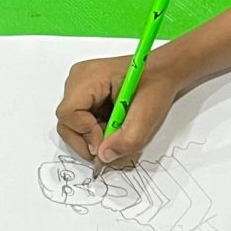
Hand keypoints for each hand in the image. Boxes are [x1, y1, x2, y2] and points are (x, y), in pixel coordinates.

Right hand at [56, 52, 182, 167]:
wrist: (164, 73)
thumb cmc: (157, 85)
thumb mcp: (148, 114)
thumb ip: (127, 139)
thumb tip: (103, 157)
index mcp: (89, 77)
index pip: (69, 114)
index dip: (85, 134)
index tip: (106, 142)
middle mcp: (78, 81)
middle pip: (67, 123)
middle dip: (88, 140)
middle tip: (111, 144)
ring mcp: (79, 89)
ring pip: (73, 127)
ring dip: (93, 138)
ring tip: (116, 131)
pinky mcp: (84, 97)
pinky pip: (80, 124)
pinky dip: (95, 133)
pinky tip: (113, 125)